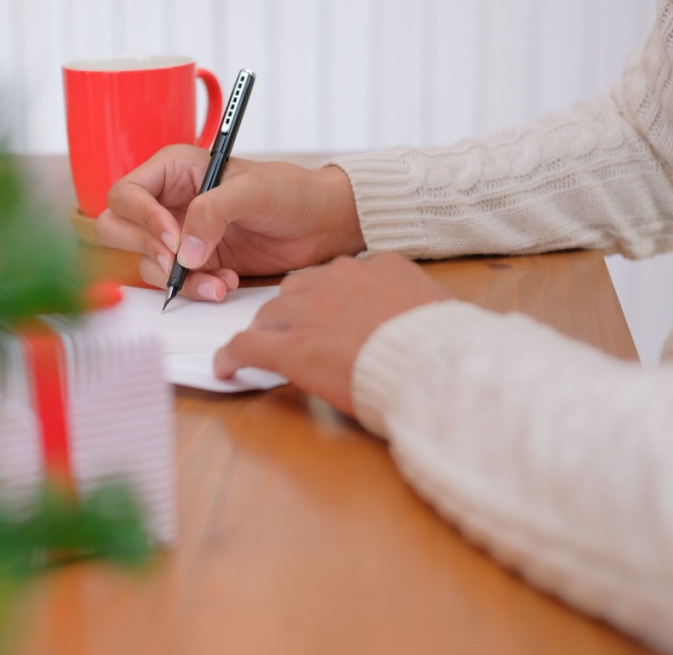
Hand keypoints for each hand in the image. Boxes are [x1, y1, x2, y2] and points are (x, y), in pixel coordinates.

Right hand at [93, 144, 364, 300]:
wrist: (320, 224)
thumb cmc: (290, 192)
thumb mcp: (253, 192)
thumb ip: (213, 213)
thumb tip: (183, 252)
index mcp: (173, 170)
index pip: (126, 194)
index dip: (142, 219)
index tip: (173, 239)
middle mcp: (167, 201)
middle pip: (118, 229)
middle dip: (146, 251)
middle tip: (178, 264)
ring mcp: (177, 234)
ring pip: (145, 262)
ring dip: (176, 278)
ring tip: (218, 281)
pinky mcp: (194, 262)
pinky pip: (174, 282)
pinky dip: (195, 289)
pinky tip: (226, 283)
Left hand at [214, 254, 452, 415]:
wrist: (437, 369)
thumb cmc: (447, 348)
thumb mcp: (436, 308)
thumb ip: (413, 304)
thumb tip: (416, 320)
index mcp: (377, 267)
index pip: (338, 277)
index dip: (327, 299)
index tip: (327, 314)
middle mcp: (338, 280)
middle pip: (296, 291)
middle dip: (290, 313)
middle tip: (291, 335)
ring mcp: (311, 312)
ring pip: (269, 316)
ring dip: (263, 334)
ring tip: (256, 352)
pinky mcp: (292, 347)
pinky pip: (248, 347)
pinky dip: (232, 356)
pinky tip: (225, 367)